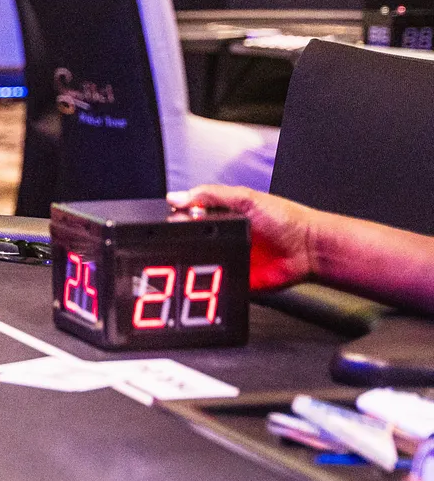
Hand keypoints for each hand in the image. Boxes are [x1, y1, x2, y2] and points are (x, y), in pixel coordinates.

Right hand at [167, 185, 318, 290]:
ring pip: (199, 265)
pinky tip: (210, 276)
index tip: (170, 220)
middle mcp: (221, 239)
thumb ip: (211, 195)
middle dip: (180, 244)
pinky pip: (216, 286)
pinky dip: (211, 285)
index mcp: (220, 217)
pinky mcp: (235, 280)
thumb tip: (177, 198)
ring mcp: (227, 260)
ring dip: (193, 264)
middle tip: (180, 241)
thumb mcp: (245, 198)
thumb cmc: (287, 220)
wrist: (309, 249)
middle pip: (189, 243)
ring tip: (195, 257)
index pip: (188, 217)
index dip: (176, 219)